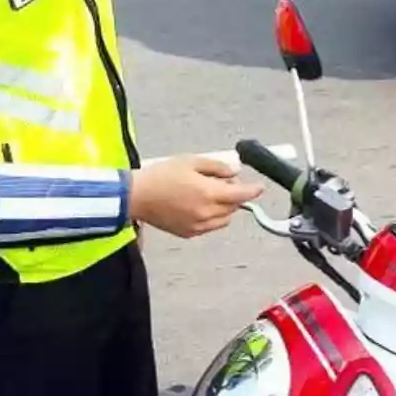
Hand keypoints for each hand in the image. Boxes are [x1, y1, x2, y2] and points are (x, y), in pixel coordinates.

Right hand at [130, 156, 262, 238]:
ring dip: (224, 207)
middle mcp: (207, 213)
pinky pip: (210, 226)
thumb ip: (217, 167)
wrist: (136, 196)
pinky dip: (212, 217)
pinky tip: (197, 204)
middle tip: (222, 181)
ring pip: (224, 219)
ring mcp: (198, 226)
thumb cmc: (161, 176)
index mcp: (209, 193)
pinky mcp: (189, 233)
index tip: (259, 187)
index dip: (253, 191)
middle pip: (234, 207)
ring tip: (207, 193)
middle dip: (234, 194)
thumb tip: (235, 172)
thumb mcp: (191, 162)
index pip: (241, 195)